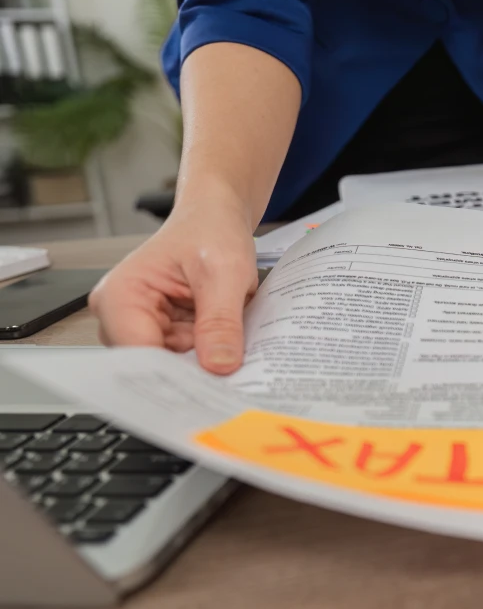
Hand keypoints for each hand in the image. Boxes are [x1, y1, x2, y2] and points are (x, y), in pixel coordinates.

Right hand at [89, 190, 258, 374]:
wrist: (216, 217)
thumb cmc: (211, 231)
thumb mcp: (225, 272)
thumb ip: (221, 320)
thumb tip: (219, 365)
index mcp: (121, 294)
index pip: (138, 354)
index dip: (173, 376)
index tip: (208, 390)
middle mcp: (121, 314)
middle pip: (153, 366)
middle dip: (194, 371)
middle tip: (233, 376)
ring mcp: (141, 326)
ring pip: (173, 367)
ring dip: (205, 363)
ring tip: (235, 349)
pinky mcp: (163, 332)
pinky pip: (186, 358)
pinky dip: (208, 355)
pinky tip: (228, 347)